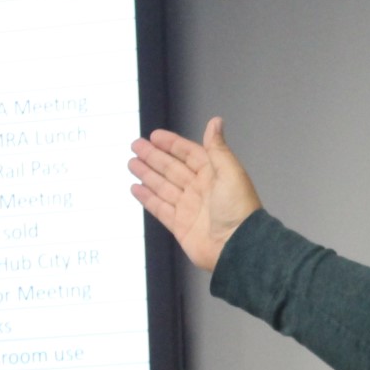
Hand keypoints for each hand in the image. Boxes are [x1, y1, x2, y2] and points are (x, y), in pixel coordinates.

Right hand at [129, 117, 262, 271]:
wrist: (237, 247)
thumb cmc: (238, 210)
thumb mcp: (230, 173)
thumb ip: (217, 148)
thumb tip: (215, 121)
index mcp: (214, 174)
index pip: (189, 154)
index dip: (172, 144)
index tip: (154, 135)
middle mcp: (200, 189)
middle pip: (172, 168)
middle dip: (154, 157)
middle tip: (136, 146)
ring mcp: (189, 208)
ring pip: (163, 186)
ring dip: (147, 174)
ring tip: (131, 163)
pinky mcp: (180, 226)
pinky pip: (160, 209)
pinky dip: (147, 198)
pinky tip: (136, 188)